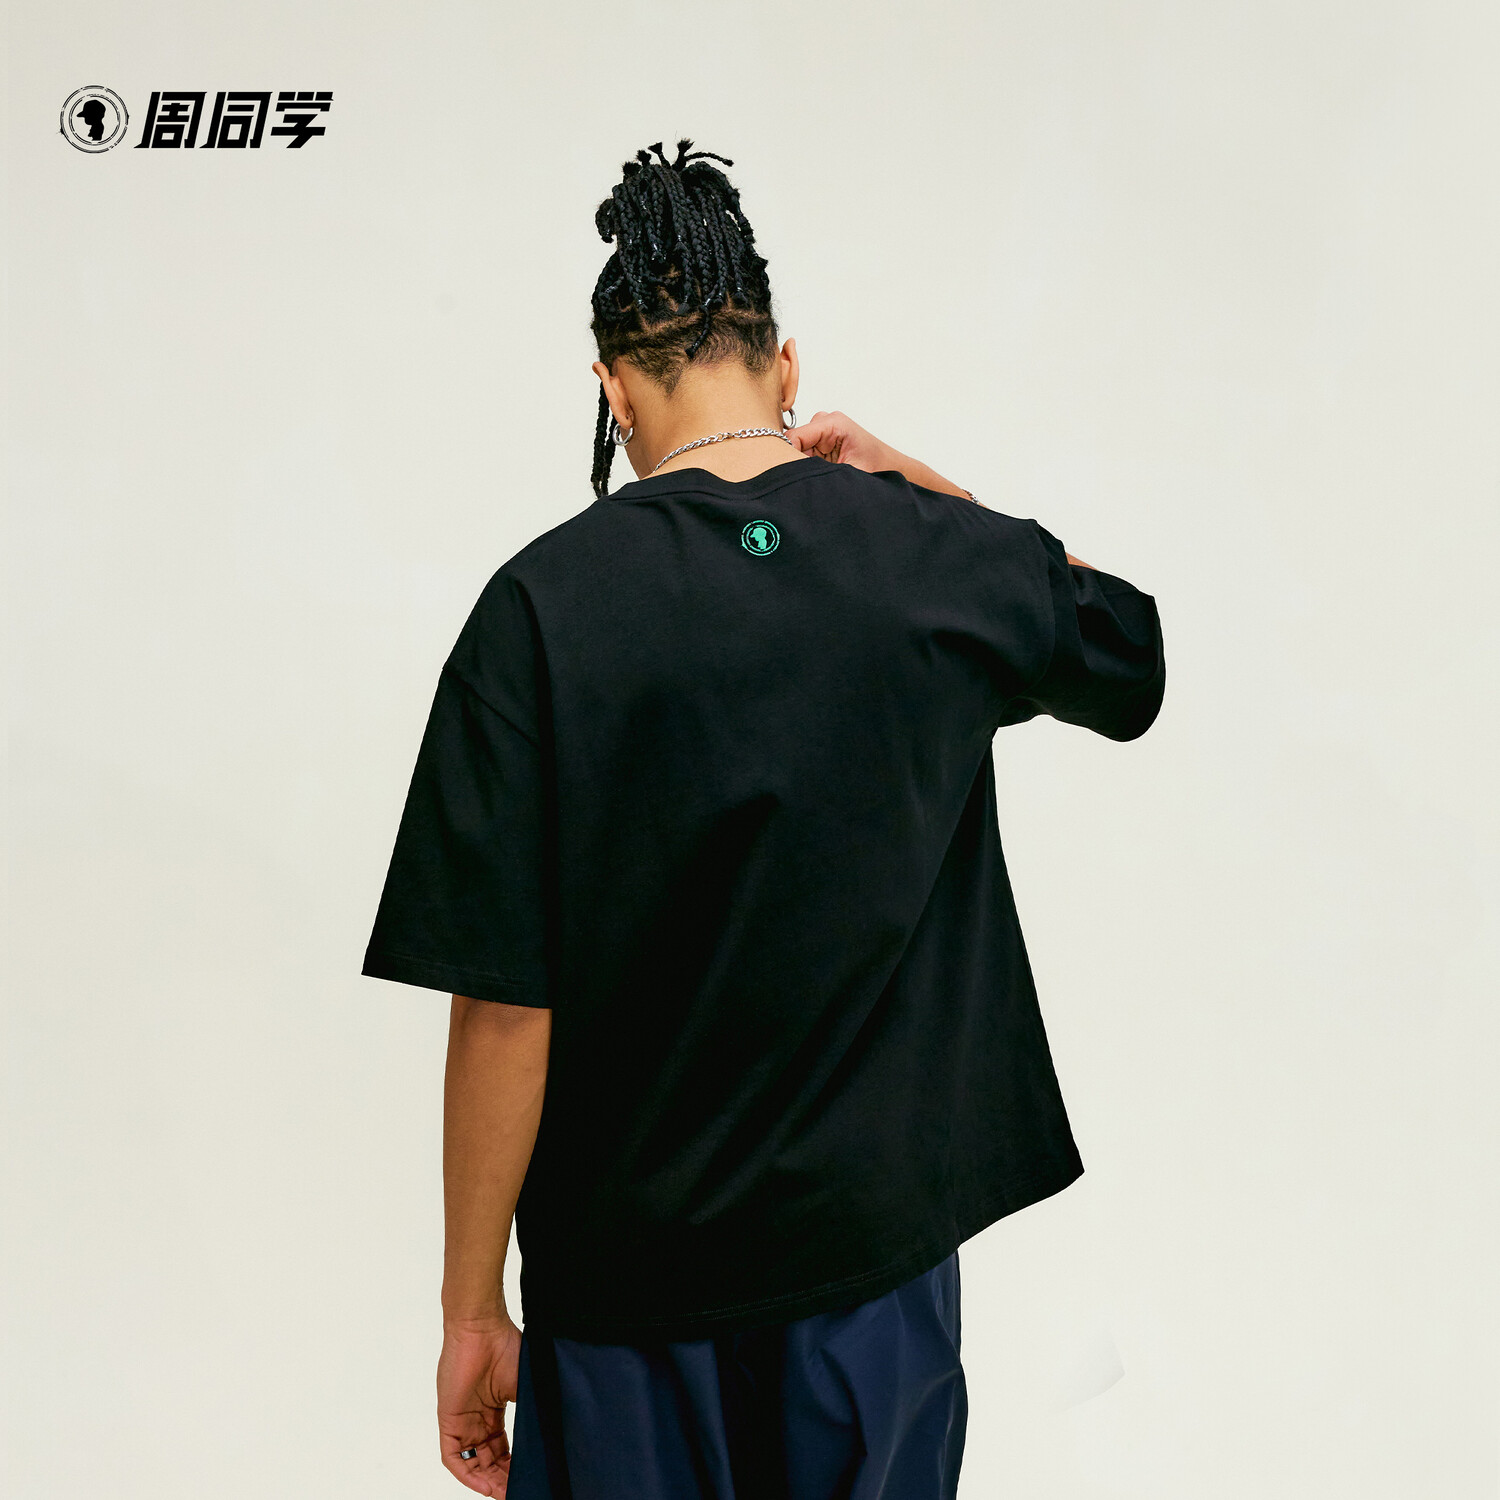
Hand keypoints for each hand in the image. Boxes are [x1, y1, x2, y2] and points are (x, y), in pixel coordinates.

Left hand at [438, 1311, 523, 1495]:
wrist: (482, 1327)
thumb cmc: (506, 1346)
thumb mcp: (526, 1385)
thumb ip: (535, 1411)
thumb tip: (557, 1434)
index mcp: (495, 1410)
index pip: (504, 1449)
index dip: (516, 1467)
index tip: (530, 1477)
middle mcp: (478, 1420)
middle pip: (490, 1461)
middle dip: (504, 1479)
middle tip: (519, 1490)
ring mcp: (463, 1422)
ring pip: (473, 1464)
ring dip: (489, 1482)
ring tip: (507, 1493)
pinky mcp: (448, 1421)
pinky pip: (454, 1458)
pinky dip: (468, 1475)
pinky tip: (485, 1486)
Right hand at [787, 410, 901, 472]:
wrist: (892, 469)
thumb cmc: (877, 468)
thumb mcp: (847, 473)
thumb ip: (819, 471)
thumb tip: (793, 477)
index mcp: (833, 423)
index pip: (794, 437)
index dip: (787, 457)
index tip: (791, 476)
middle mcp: (825, 422)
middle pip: (793, 441)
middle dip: (795, 461)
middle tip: (809, 478)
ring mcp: (823, 430)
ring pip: (796, 448)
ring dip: (802, 464)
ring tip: (821, 475)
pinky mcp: (822, 440)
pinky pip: (803, 452)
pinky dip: (807, 464)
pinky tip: (822, 472)